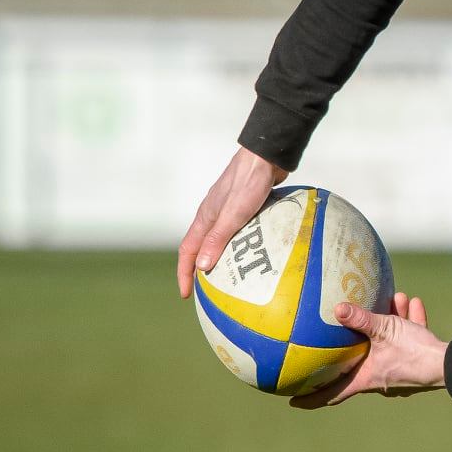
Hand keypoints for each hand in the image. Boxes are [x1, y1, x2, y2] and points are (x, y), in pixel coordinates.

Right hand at [177, 146, 290, 297]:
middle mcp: (213, 215)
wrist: (266, 156)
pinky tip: (256, 256)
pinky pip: (238, 233)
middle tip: (206, 293)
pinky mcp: (245, 207)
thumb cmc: (249, 182)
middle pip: (201, 248)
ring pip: (220, 241)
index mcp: (205, 218)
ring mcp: (229, 211)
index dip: (185, 274)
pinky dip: (240, 247)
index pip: (188, 251)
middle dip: (199, 271)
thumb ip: (218, 238)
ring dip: (220, 259)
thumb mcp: (234, 213)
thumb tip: (202, 267)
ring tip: (230, 280)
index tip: (186, 294)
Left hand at [290, 291, 448, 408]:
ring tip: (392, 302)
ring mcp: (399, 373)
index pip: (332, 395)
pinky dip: (407, 325)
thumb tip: (337, 308)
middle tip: (343, 334)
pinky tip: (412, 304)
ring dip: (387, 325)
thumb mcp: (385, 330)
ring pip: (386, 347)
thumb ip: (362, 319)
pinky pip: (406, 343)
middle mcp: (379, 379)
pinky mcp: (416, 363)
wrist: (450, 364)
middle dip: (355, 345)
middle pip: (360, 365)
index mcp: (366, 379)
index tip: (293, 400)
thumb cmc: (415, 352)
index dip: (311, 399)